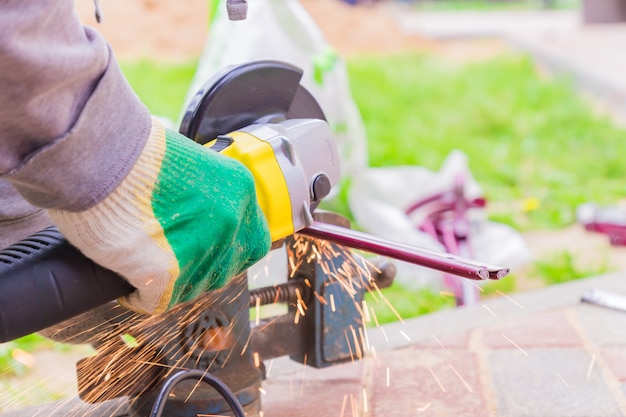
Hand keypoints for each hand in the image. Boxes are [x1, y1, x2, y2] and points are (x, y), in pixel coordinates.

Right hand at [48, 119, 270, 313]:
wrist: (98, 153)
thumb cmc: (133, 150)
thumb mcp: (189, 160)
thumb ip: (206, 191)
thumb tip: (201, 212)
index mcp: (239, 189)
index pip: (253, 240)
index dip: (231, 249)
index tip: (210, 248)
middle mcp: (230, 221)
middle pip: (227, 268)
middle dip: (201, 268)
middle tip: (174, 260)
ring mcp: (202, 250)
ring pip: (194, 289)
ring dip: (172, 284)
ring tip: (145, 267)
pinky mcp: (166, 276)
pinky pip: (157, 302)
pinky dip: (140, 296)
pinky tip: (129, 283)